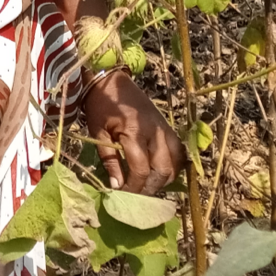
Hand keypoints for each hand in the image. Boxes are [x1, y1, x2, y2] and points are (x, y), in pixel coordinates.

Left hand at [82, 72, 183, 194]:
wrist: (111, 79)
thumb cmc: (100, 105)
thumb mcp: (98, 132)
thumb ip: (110, 160)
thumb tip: (116, 186)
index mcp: (134, 132)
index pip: (141, 170)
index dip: (134, 187)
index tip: (123, 195)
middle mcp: (155, 132)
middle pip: (163, 170)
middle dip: (150, 187)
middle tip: (136, 194)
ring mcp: (164, 129)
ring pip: (175, 163)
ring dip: (164, 178)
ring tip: (148, 185)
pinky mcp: (167, 126)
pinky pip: (178, 152)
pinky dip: (172, 165)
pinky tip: (160, 172)